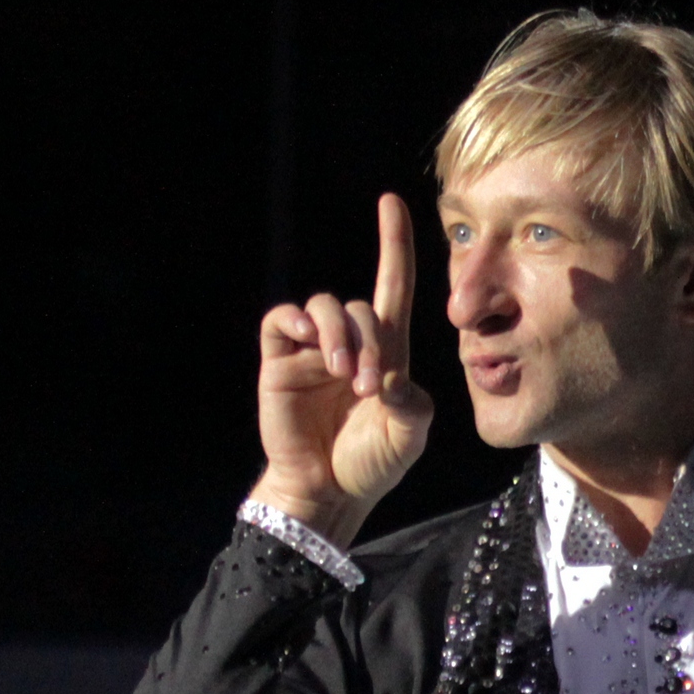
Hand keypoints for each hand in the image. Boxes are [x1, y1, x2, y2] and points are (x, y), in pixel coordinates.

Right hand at [250, 194, 435, 548]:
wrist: (328, 492)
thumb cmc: (371, 464)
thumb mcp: (409, 434)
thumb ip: (413, 404)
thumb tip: (391, 377)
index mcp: (386, 353)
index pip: (394, 286)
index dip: (394, 244)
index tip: (392, 202)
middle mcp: (349, 343)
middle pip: (362, 309)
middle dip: (371, 343)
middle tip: (369, 388)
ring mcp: (312, 350)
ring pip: (326, 308)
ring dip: (340, 337)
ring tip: (343, 376)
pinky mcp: (280, 360)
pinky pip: (284, 320)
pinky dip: (300, 325)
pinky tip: (314, 351)